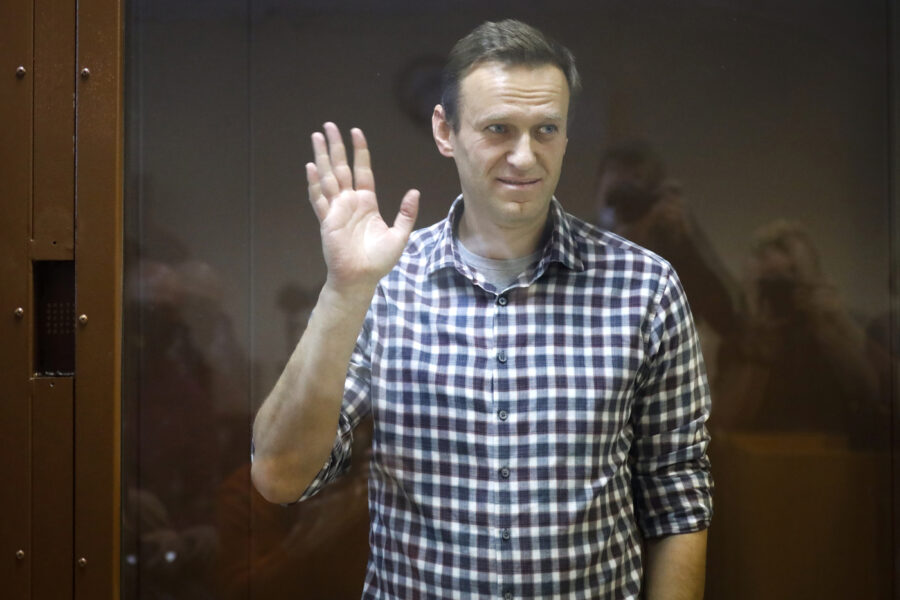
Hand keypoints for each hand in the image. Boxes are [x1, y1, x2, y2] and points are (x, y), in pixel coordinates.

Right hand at [307, 123, 419, 292]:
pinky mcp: (327, 220)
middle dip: (336, 146)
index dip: (359, 151)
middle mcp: (350, 202)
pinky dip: (314, 183)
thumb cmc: (379, 260)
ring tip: (316, 137)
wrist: (361, 278)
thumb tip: (414, 192)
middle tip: (328, 125)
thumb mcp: (399, 235)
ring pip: (328, 177)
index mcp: (366, 202)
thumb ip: (406, 213)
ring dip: (322, 156)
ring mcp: (337, 209)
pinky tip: (311, 167)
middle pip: (341, 167)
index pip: (362, 170)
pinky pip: (319, 198)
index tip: (356, 131)